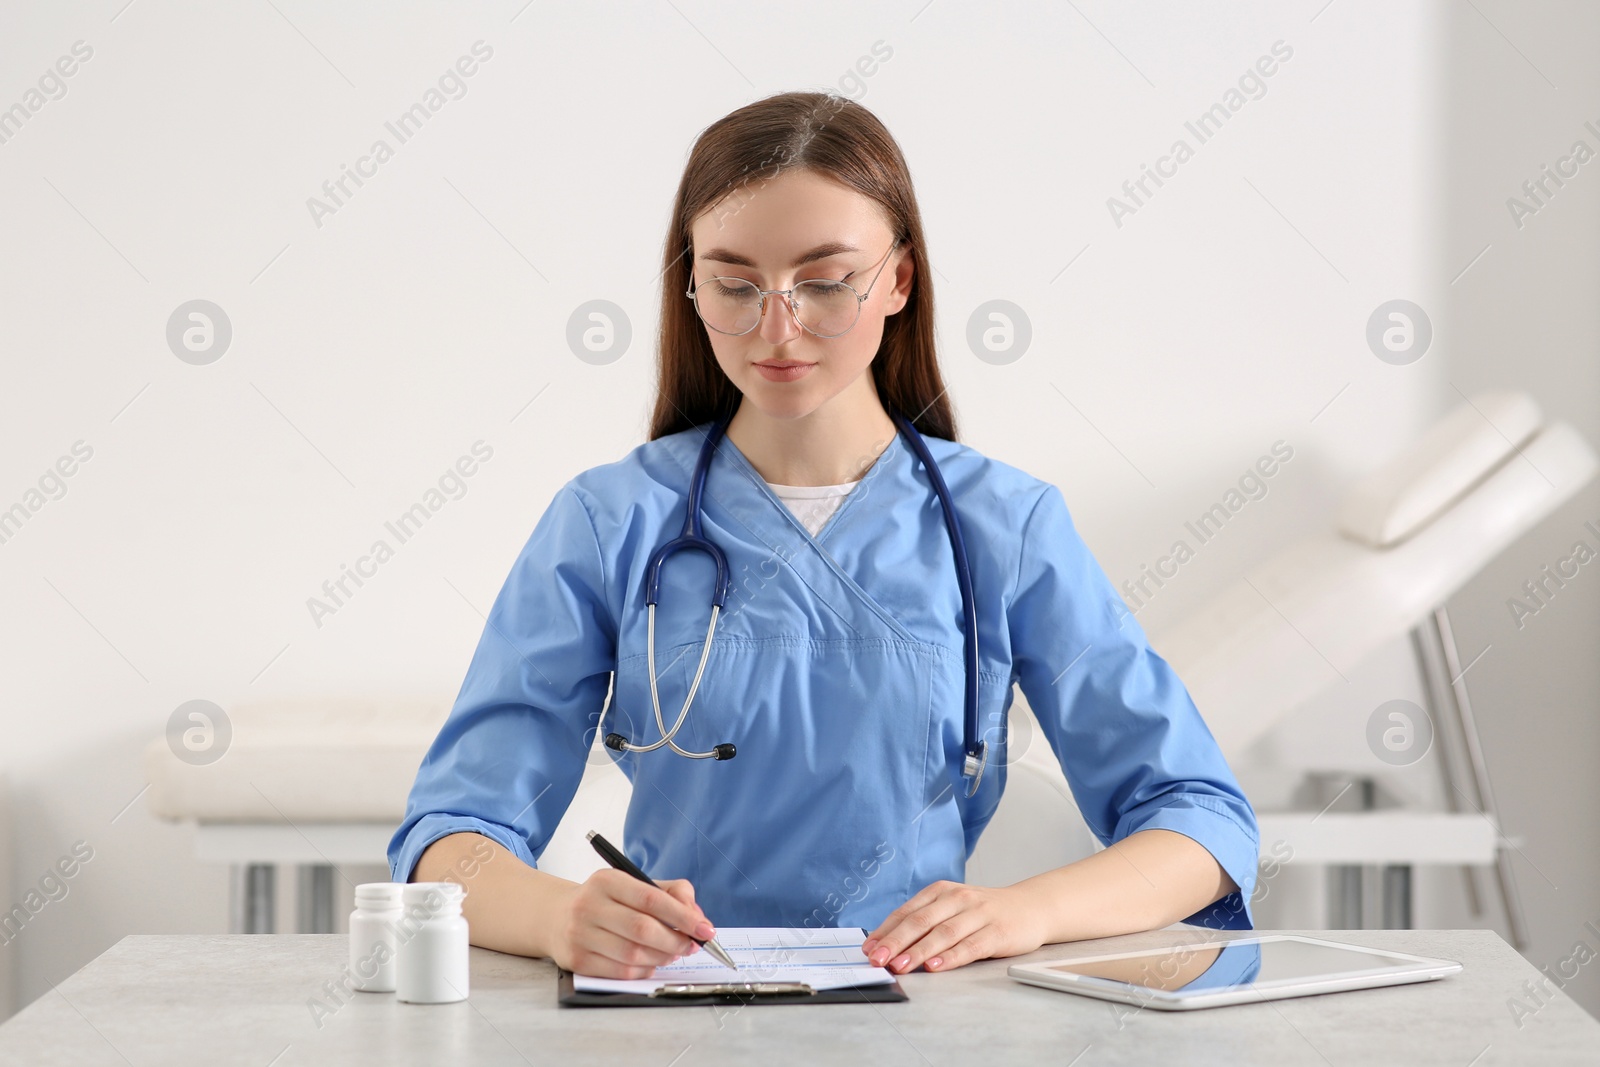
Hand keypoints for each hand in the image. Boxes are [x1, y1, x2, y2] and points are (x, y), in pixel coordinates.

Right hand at [548, 869, 714, 978]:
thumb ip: (671, 894)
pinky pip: (621, 972)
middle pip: (643, 929)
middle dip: (675, 941)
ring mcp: (580, 934)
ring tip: (672, 953)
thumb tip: (697, 917)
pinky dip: (644, 971)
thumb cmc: (606, 901)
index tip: (705, 929)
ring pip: (633, 954)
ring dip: (662, 958)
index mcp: (607, 880)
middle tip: (691, 946)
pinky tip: (651, 963)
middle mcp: (589, 905)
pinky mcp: (576, 960)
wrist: (557, 917)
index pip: (651, 899)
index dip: (682, 916)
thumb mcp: (634, 885)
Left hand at [863, 881, 1044, 974]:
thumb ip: (925, 922)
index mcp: (941, 891)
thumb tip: (888, 945)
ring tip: (900, 966)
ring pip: (943, 934)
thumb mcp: (952, 908)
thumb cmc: (983, 912)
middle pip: (921, 922)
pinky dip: (951, 957)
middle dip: (896, 942)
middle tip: (878, 959)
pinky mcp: (997, 931)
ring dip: (918, 951)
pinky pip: (970, 946)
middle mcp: (958, 899)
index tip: (868, 949)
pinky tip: (936, 967)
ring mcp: (978, 914)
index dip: (886, 931)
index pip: (907, 912)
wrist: (1030, 906)